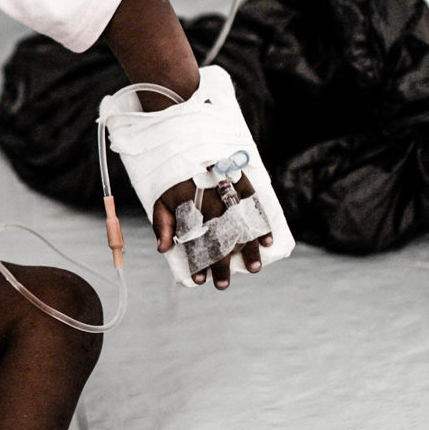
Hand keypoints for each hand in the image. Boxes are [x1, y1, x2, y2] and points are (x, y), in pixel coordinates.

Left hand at [152, 174, 273, 290]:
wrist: (185, 144)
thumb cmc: (174, 178)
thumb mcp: (160, 199)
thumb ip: (163, 224)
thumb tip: (163, 249)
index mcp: (192, 207)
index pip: (196, 242)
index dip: (198, 263)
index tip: (199, 280)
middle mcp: (213, 202)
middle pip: (220, 239)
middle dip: (222, 265)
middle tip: (223, 284)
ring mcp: (229, 192)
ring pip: (242, 226)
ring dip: (249, 249)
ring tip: (254, 268)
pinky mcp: (242, 182)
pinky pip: (255, 206)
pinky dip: (263, 224)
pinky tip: (267, 241)